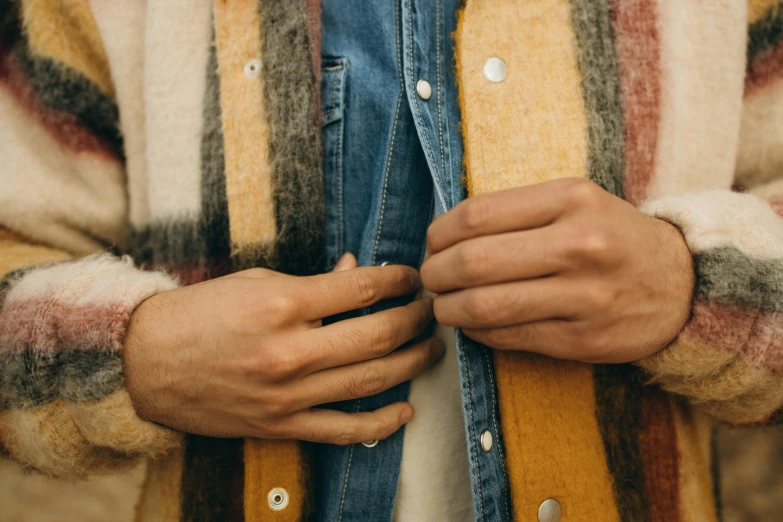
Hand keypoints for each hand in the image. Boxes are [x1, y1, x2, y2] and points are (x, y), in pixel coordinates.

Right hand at [123, 254, 442, 444]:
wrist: (146, 363)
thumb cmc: (199, 314)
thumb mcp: (254, 282)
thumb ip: (311, 282)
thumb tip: (356, 273)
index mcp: (282, 305)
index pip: (361, 288)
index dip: (397, 280)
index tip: (412, 278)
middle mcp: (290, 352)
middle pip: (378, 335)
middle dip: (415, 319)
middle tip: (431, 310)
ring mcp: (288, 395)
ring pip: (371, 382)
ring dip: (412, 364)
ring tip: (432, 349)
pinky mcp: (281, 426)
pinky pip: (343, 431)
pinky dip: (381, 424)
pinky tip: (405, 409)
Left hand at [421, 178, 693, 363]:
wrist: (682, 284)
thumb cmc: (612, 236)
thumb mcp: (575, 202)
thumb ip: (516, 211)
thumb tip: (443, 234)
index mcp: (571, 199)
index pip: (477, 215)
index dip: (439, 233)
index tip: (431, 243)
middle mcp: (580, 245)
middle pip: (474, 262)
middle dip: (435, 273)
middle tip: (428, 278)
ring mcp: (584, 296)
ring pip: (486, 305)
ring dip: (449, 308)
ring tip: (442, 305)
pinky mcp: (584, 339)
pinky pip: (509, 337)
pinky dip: (477, 332)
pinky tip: (472, 324)